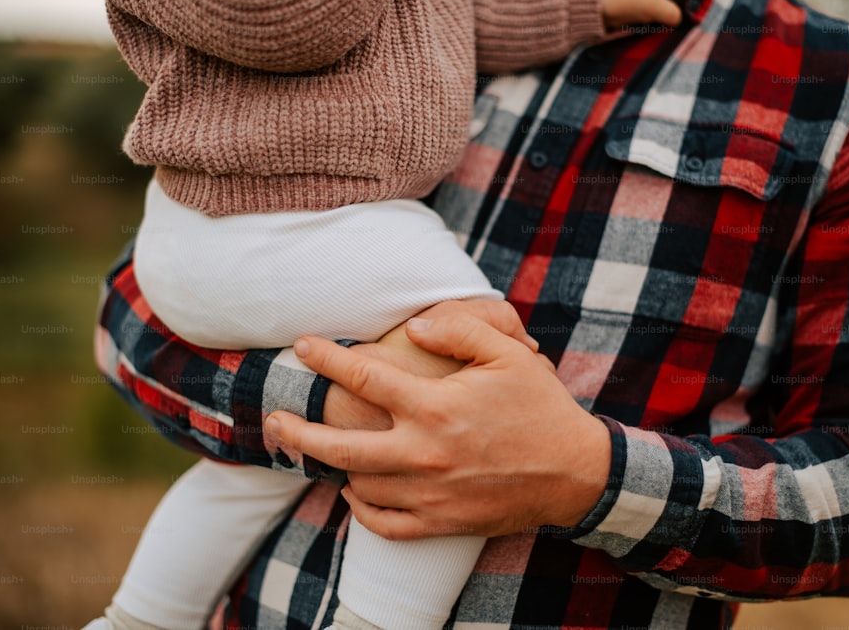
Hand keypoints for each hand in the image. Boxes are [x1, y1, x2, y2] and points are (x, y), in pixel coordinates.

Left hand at [267, 311, 610, 539]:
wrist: (575, 473)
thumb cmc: (541, 406)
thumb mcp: (508, 354)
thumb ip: (459, 330)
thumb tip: (414, 324)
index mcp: (436, 407)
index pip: (364, 377)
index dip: (326, 358)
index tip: (303, 345)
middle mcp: (424, 453)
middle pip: (338, 446)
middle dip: (296, 431)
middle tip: (272, 420)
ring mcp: (430, 493)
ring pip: (358, 485)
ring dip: (332, 467)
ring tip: (317, 451)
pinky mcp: (441, 522)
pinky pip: (384, 523)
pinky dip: (361, 509)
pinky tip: (355, 491)